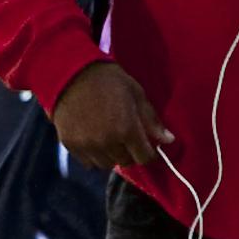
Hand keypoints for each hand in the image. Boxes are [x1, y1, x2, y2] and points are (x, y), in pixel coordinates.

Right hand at [49, 61, 160, 177]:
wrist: (70, 73)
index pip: (144, 158)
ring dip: (112, 155)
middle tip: (127, 138)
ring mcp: (87, 146)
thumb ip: (152, 120)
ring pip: (107, 164)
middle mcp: (108, 142)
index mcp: (127, 129)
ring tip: (110, 139)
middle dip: (131, 153)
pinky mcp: (71, 146)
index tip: (147, 146)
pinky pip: (88, 162)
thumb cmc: (108, 80)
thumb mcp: (136, 94)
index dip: (149, 153)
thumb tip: (169, 140)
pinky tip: (94, 139)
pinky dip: (94, 155)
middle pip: (126, 162)